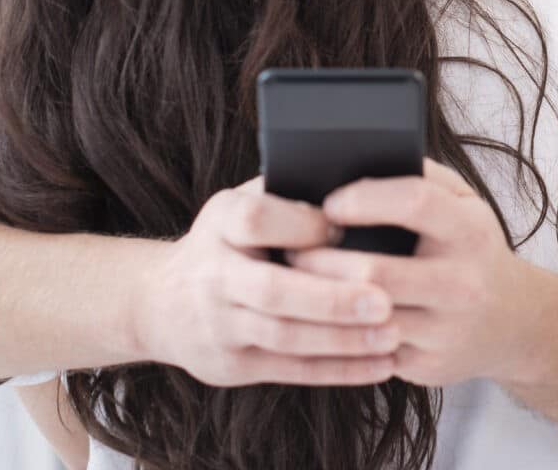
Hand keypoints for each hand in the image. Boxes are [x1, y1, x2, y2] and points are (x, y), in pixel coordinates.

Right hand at [131, 176, 401, 387]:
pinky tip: (379, 363)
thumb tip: (353, 187)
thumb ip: (285, 196)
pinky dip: (338, 369)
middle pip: (272, 290)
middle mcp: (213, 274)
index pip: (256, 220)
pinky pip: (291, 370)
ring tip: (393, 334)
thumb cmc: (227, 240)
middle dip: (331, 298)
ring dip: (343, 339)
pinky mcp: (232, 364)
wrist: (165, 301)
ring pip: (285, 336)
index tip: (345, 228)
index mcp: (221, 222)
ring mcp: (219, 323)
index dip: (301, 225)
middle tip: (385, 300)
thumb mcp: (241, 204)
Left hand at [285, 157, 538, 386]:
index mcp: (470, 230)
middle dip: (321, 258)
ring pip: (365, 315)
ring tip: (293, 277)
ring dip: (319, 296)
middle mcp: (463, 283)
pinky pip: (368, 347)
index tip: (329, 202)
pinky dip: (336, 327)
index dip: (364, 199)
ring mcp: (446, 331)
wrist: (517, 322)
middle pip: (376, 270)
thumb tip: (363, 155)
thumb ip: (423, 174)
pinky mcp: (427, 366)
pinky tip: (317, 311)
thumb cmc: (473, 247)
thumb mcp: (465, 201)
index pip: (414, 203)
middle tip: (290, 245)